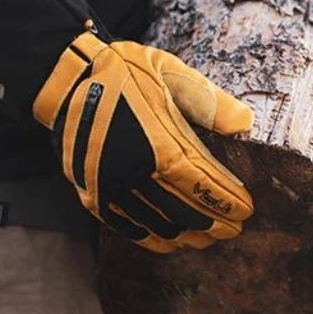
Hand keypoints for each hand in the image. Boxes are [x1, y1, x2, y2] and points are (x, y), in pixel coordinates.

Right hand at [33, 30, 252, 251]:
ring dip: (187, 235)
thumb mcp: (172, 74)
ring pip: (157, 225)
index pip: (202, 185)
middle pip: (183, 211)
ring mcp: (109, 187)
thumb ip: (211, 102)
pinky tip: (169, 241)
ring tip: (207, 238)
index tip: (246, 211)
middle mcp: (134, 172)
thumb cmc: (125, 72)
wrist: (66, 78)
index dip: (226, 202)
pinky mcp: (90, 193)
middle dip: (214, 224)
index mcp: (159, 143)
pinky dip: (151, 238)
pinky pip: (126, 226)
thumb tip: (246, 125)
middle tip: (234, 230)